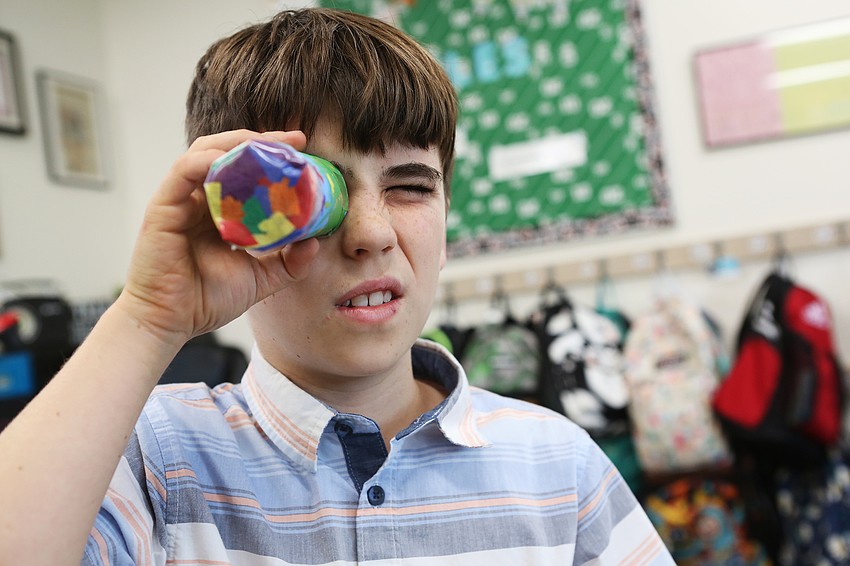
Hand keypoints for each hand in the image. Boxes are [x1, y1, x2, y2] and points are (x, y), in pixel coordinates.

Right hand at [115, 129, 318, 346]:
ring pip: (206, 152)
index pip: (246, 172)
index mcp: (220, 211)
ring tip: (270, 145)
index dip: (273, 157)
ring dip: (239, 143)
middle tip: (295, 140)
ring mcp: (180, 200)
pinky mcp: (163, 206)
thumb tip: (316, 242)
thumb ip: (289, 262)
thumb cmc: (206, 300)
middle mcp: (200, 200)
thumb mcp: (261, 278)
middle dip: (262, 141)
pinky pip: (184, 171)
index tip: (304, 150)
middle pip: (229, 153)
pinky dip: (208, 160)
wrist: (170, 324)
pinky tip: (232, 161)